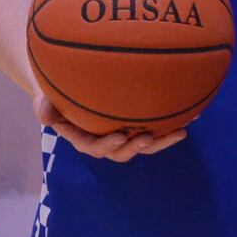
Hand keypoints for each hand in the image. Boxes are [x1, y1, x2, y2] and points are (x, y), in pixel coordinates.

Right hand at [33, 93, 186, 161]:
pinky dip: (172, 122)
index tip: (119, 136)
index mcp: (84, 138)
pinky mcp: (137, 124)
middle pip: (123, 150)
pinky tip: (194, 113)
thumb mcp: (45, 98)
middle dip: (137, 147)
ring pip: (144, 142)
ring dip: (162, 141)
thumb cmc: (56, 92)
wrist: (71, 86)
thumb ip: (44, 107)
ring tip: (180, 132)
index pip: (95, 147)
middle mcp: (106, 139)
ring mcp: (123, 132)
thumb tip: (43, 115)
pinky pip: (155, 126)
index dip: (107, 145)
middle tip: (149, 138)